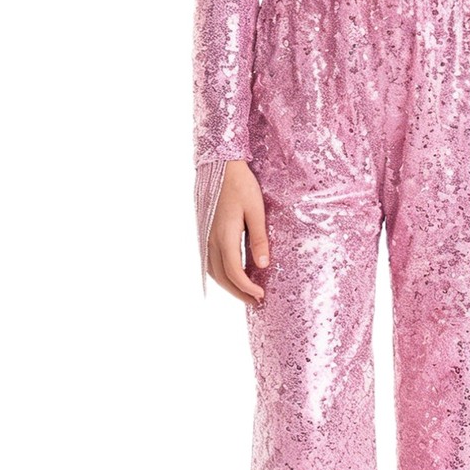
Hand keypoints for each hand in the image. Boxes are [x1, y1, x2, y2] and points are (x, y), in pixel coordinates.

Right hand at [206, 159, 270, 304]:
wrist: (221, 166)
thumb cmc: (242, 185)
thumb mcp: (256, 210)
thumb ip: (259, 238)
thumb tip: (264, 264)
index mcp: (225, 235)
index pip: (234, 271)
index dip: (247, 287)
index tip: (261, 295)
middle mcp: (211, 239)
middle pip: (222, 276)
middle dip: (238, 292)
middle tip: (256, 302)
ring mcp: (206, 236)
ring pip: (213, 271)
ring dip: (229, 285)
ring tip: (246, 293)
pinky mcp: (205, 232)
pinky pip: (210, 261)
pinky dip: (221, 274)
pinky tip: (233, 275)